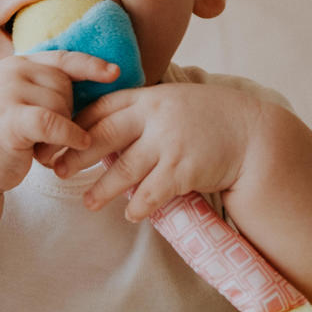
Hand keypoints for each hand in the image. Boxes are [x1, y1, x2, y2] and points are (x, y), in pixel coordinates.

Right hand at [0, 51, 119, 193]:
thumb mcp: (16, 105)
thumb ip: (41, 91)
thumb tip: (87, 84)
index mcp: (13, 66)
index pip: (60, 58)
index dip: (90, 64)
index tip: (115, 73)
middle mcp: (9, 72)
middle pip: (64, 85)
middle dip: (67, 113)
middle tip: (48, 140)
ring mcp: (6, 92)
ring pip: (61, 104)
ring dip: (62, 132)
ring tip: (42, 151)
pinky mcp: (8, 118)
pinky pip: (54, 122)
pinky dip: (70, 135)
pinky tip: (77, 145)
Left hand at [54, 83, 264, 220]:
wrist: (253, 134)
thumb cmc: (209, 118)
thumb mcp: (173, 101)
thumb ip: (142, 110)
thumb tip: (102, 124)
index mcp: (149, 97)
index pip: (102, 108)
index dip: (76, 124)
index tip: (59, 139)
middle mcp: (155, 117)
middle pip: (103, 137)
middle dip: (77, 155)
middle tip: (58, 171)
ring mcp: (169, 144)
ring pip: (123, 170)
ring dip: (102, 190)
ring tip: (88, 203)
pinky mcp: (183, 170)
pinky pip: (151, 193)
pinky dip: (138, 207)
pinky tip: (130, 214)